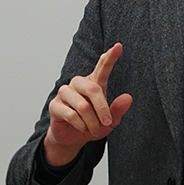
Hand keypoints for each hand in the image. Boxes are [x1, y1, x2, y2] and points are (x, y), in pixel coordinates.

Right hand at [43, 43, 132, 166]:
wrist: (72, 138)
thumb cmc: (92, 125)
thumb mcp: (109, 121)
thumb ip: (118, 110)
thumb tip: (128, 98)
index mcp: (93, 83)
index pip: (102, 67)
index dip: (110, 56)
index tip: (119, 46)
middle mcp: (78, 84)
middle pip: (93, 89)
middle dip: (102, 108)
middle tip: (107, 122)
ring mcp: (65, 93)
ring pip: (83, 106)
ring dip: (91, 122)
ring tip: (93, 129)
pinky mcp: (55, 105)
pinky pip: (71, 115)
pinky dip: (81, 125)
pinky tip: (81, 128)